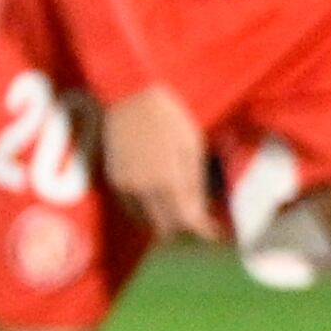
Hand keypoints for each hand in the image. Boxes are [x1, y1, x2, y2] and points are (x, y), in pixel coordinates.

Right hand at [98, 85, 216, 241]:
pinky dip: (148, 210)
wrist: (129, 97)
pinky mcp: (114, 181)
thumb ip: (195, 186)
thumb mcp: (191, 148)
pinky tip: (159, 196)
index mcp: (169, 180)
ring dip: (165, 221)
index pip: (189, 222)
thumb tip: (203, 213)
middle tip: (200, 220)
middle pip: (167, 229)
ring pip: (147, 222)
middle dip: (186, 229)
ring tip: (180, 207)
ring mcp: (126, 187)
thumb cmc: (168, 117)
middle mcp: (144, 190)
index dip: (205, 232)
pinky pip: (133, 209)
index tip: (216, 233)